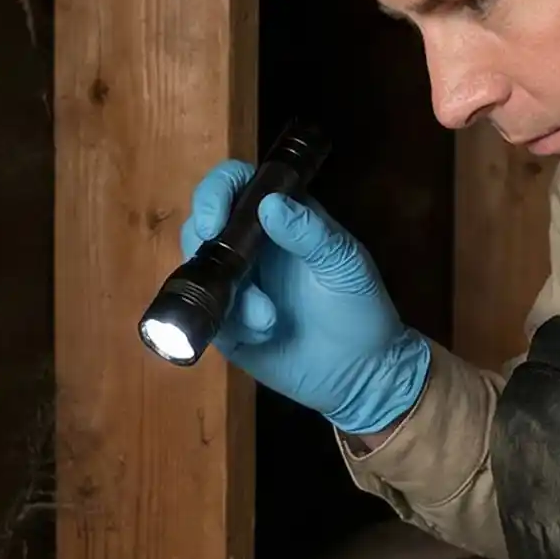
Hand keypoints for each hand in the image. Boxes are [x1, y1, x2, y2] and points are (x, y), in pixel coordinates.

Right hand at [180, 160, 431, 435]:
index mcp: (280, 219)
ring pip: (198, 273)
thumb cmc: (360, 308)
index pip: (236, 186)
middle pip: (202, 226)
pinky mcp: (226, 324)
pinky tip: (262, 335)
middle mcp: (250, 247)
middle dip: (206, 246)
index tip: (215, 219)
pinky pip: (206, 314)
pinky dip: (230, 323)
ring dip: (227, 295)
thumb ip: (310, 233)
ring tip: (267, 320)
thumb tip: (270, 203)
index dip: (217, 192)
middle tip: (230, 275)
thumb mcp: (344, 265)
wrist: (361, 372)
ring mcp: (235, 286)